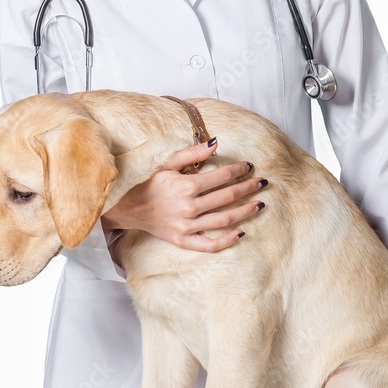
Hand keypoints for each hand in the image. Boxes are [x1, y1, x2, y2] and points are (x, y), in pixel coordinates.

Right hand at [101, 139, 266, 252]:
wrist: (126, 207)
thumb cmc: (147, 182)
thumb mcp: (166, 163)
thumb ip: (192, 153)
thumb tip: (216, 142)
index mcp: (185, 187)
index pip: (222, 177)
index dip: (239, 170)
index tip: (249, 166)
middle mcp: (188, 208)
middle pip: (227, 197)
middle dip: (248, 188)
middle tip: (262, 182)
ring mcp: (186, 226)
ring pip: (224, 220)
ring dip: (245, 211)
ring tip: (259, 204)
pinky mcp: (182, 240)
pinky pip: (209, 244)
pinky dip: (226, 240)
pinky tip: (241, 232)